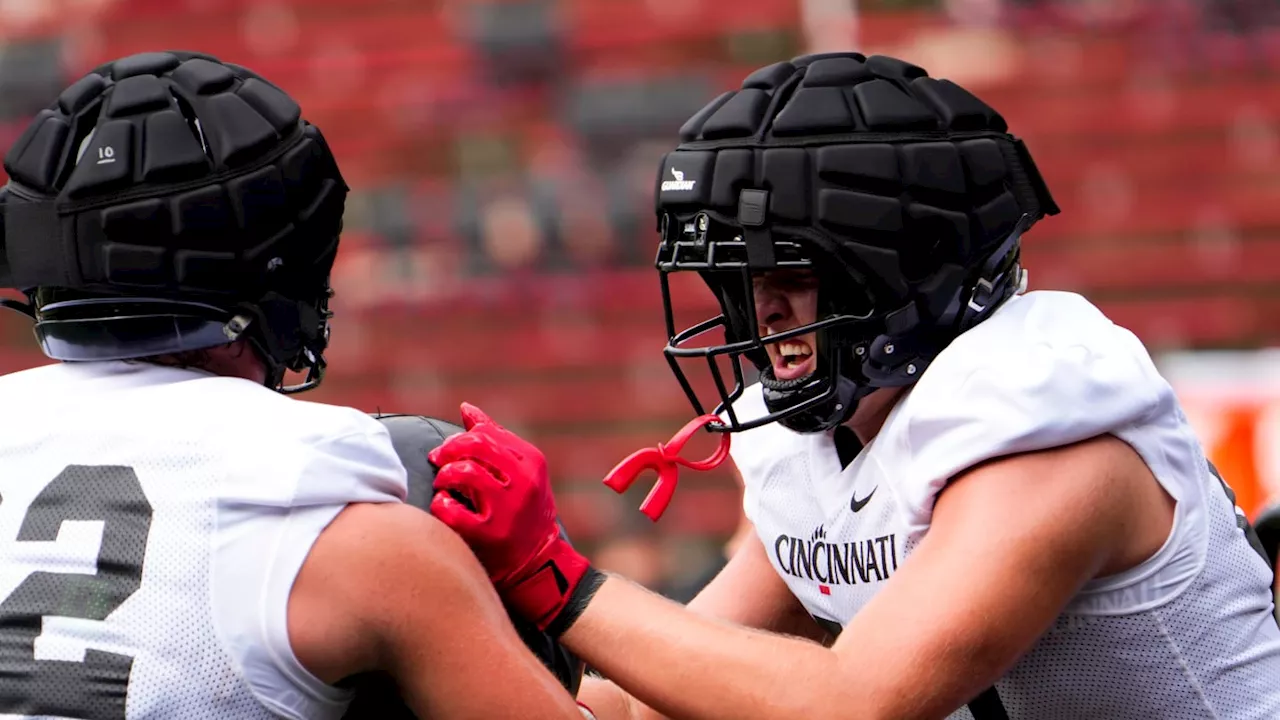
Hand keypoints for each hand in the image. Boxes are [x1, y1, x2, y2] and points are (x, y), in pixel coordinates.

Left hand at [429, 403, 598, 632]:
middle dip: (448, 451)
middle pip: (475, 446)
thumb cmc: (525, 513)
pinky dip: (441, 505)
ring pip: (464, 473)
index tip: (449, 451)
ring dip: (444, 476)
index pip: (486, 433)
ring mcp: (508, 509)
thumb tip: (466, 408)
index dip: (459, 439)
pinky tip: (445, 508)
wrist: (540, 566)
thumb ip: (496, 440)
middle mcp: (524, 483)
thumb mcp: (523, 473)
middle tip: (438, 462)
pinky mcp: (491, 535)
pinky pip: (451, 509)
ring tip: (443, 486)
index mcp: (533, 463)